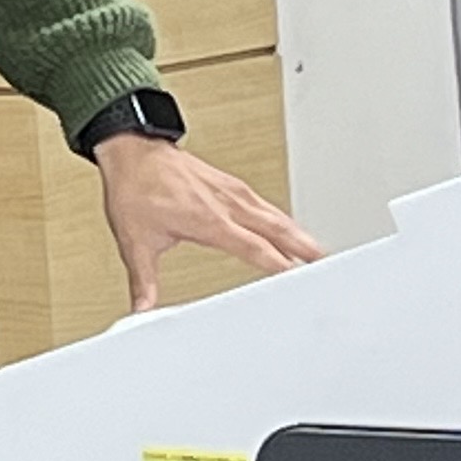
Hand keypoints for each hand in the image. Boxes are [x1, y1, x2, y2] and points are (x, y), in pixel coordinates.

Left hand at [95, 133, 323, 310]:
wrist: (129, 150)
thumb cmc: (133, 189)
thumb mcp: (135, 240)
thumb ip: (143, 281)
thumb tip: (142, 309)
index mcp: (208, 221)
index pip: (256, 248)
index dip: (281, 266)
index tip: (300, 282)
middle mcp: (225, 204)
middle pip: (277, 230)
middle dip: (306, 250)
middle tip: (331, 270)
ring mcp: (230, 191)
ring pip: (275, 215)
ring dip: (300, 235)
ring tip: (322, 256)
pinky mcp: (229, 184)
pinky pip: (264, 205)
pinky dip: (283, 220)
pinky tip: (291, 230)